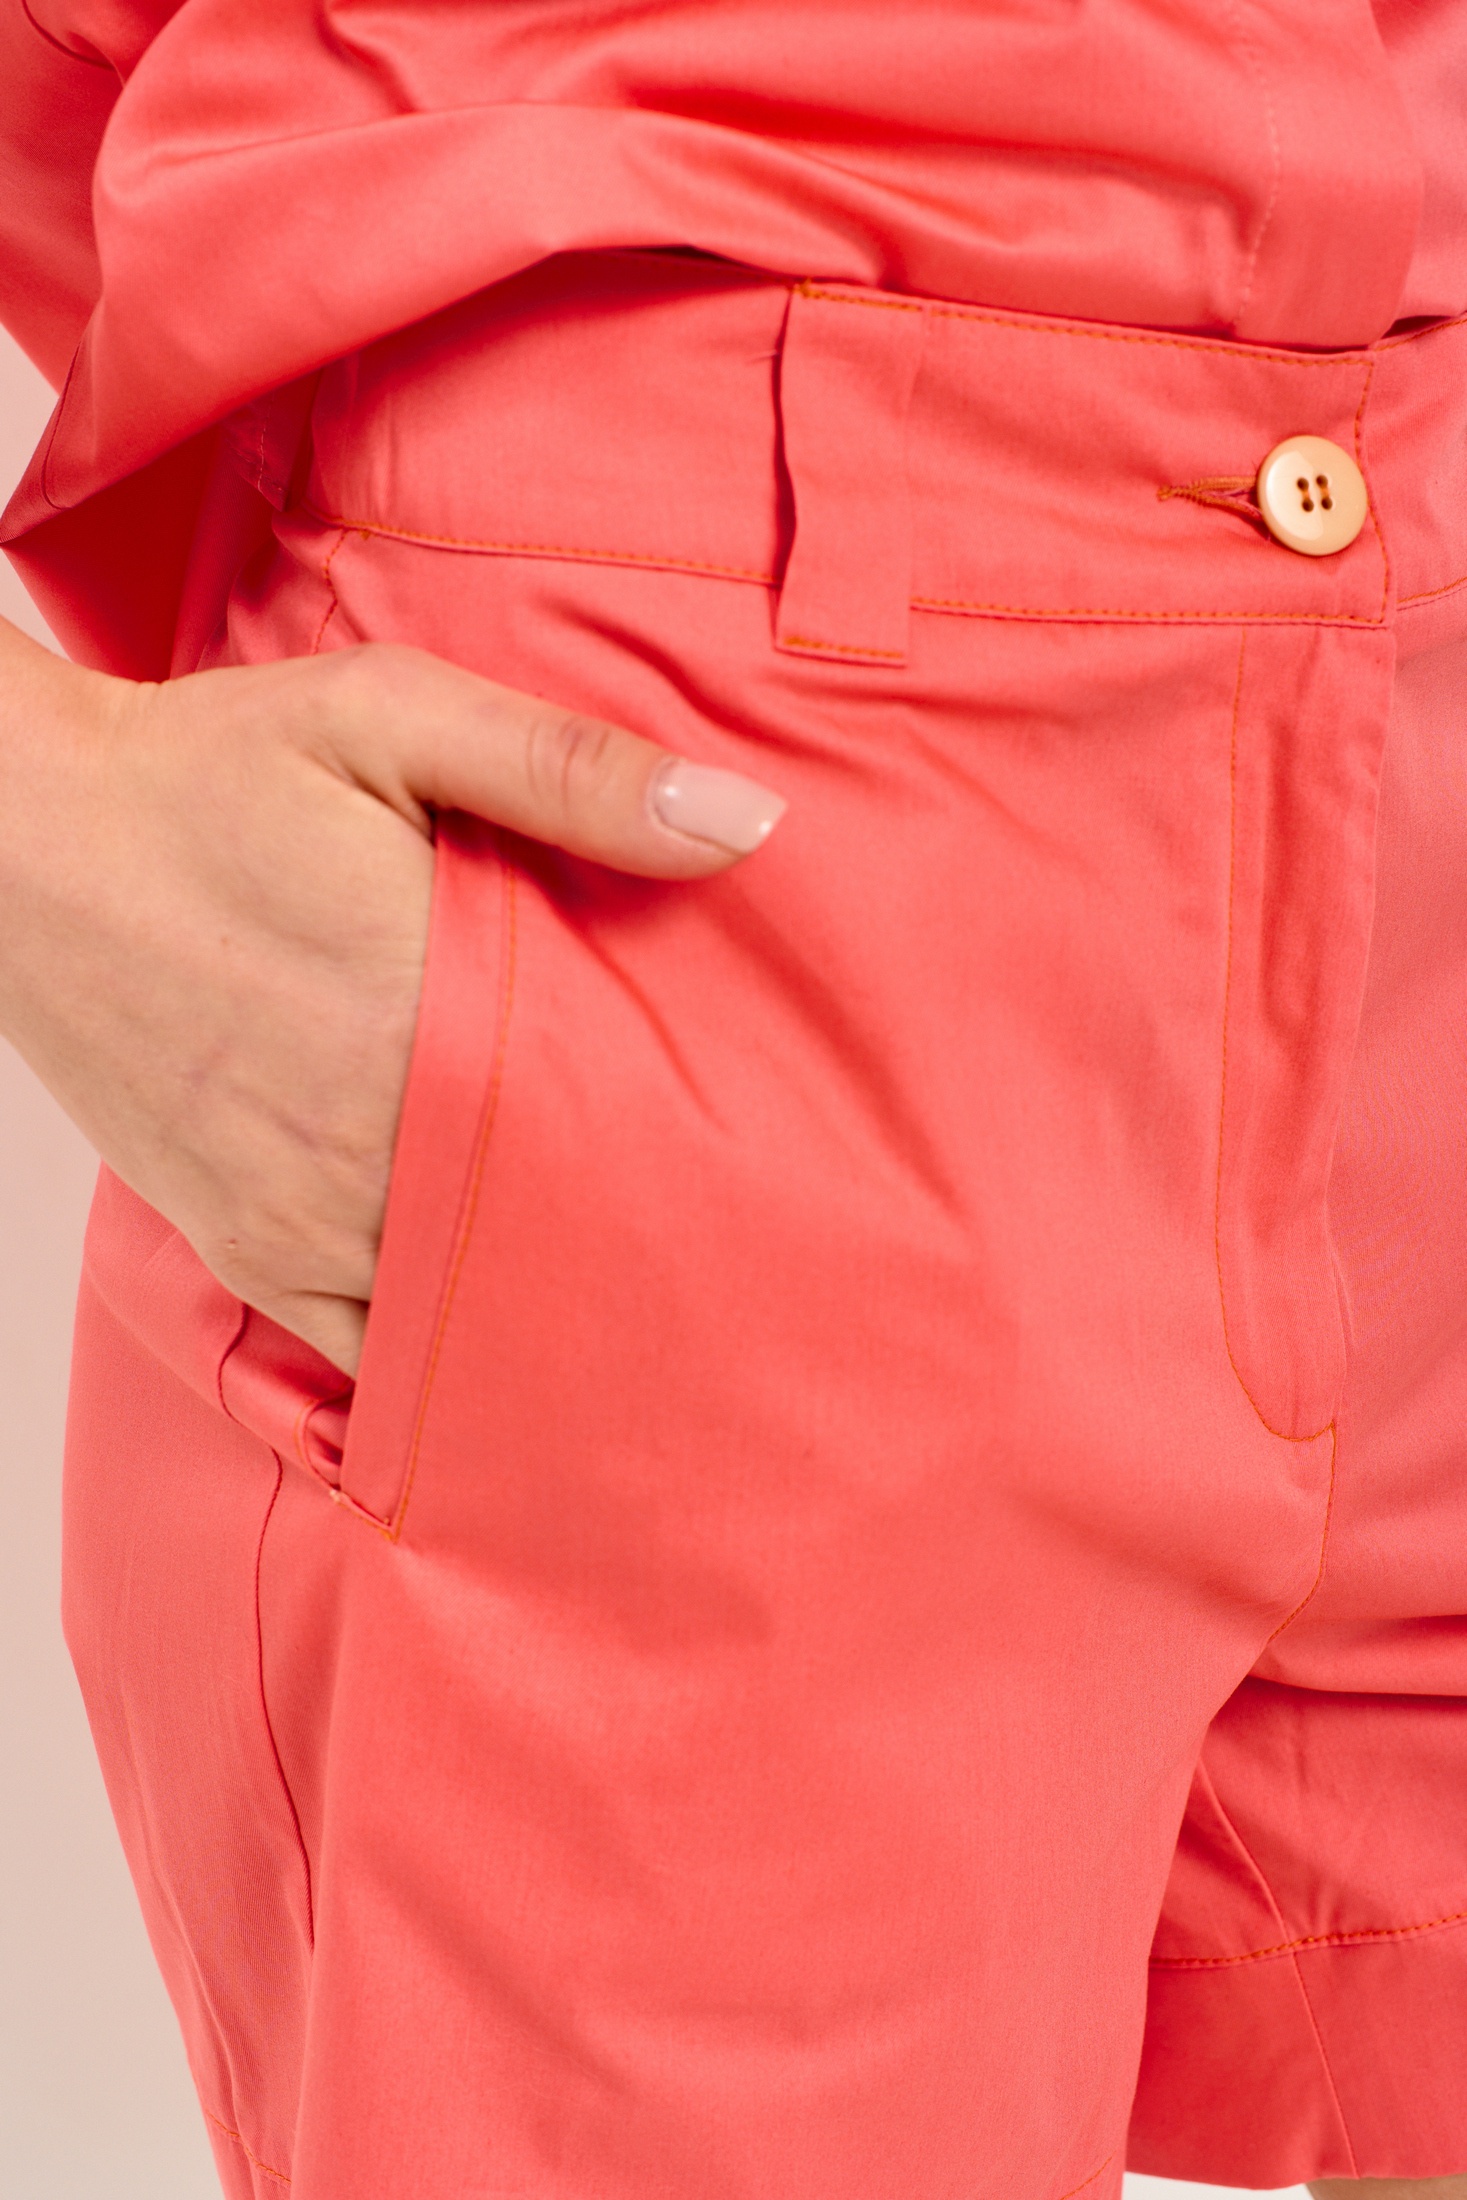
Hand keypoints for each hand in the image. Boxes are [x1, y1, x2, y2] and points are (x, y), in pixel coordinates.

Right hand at [0, 625, 784, 1375]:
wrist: (17, 842)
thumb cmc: (209, 771)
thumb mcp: (392, 717)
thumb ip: (571, 772)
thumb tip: (745, 827)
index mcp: (437, 1015)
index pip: (618, 1134)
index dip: (704, 1168)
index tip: (772, 1183)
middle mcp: (376, 1141)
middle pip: (558, 1238)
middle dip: (644, 1247)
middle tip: (734, 1263)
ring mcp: (304, 1212)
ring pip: (469, 1311)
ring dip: (547, 1311)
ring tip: (638, 1314)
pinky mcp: (243, 1243)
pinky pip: (364, 1348)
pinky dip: (436, 1359)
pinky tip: (501, 1355)